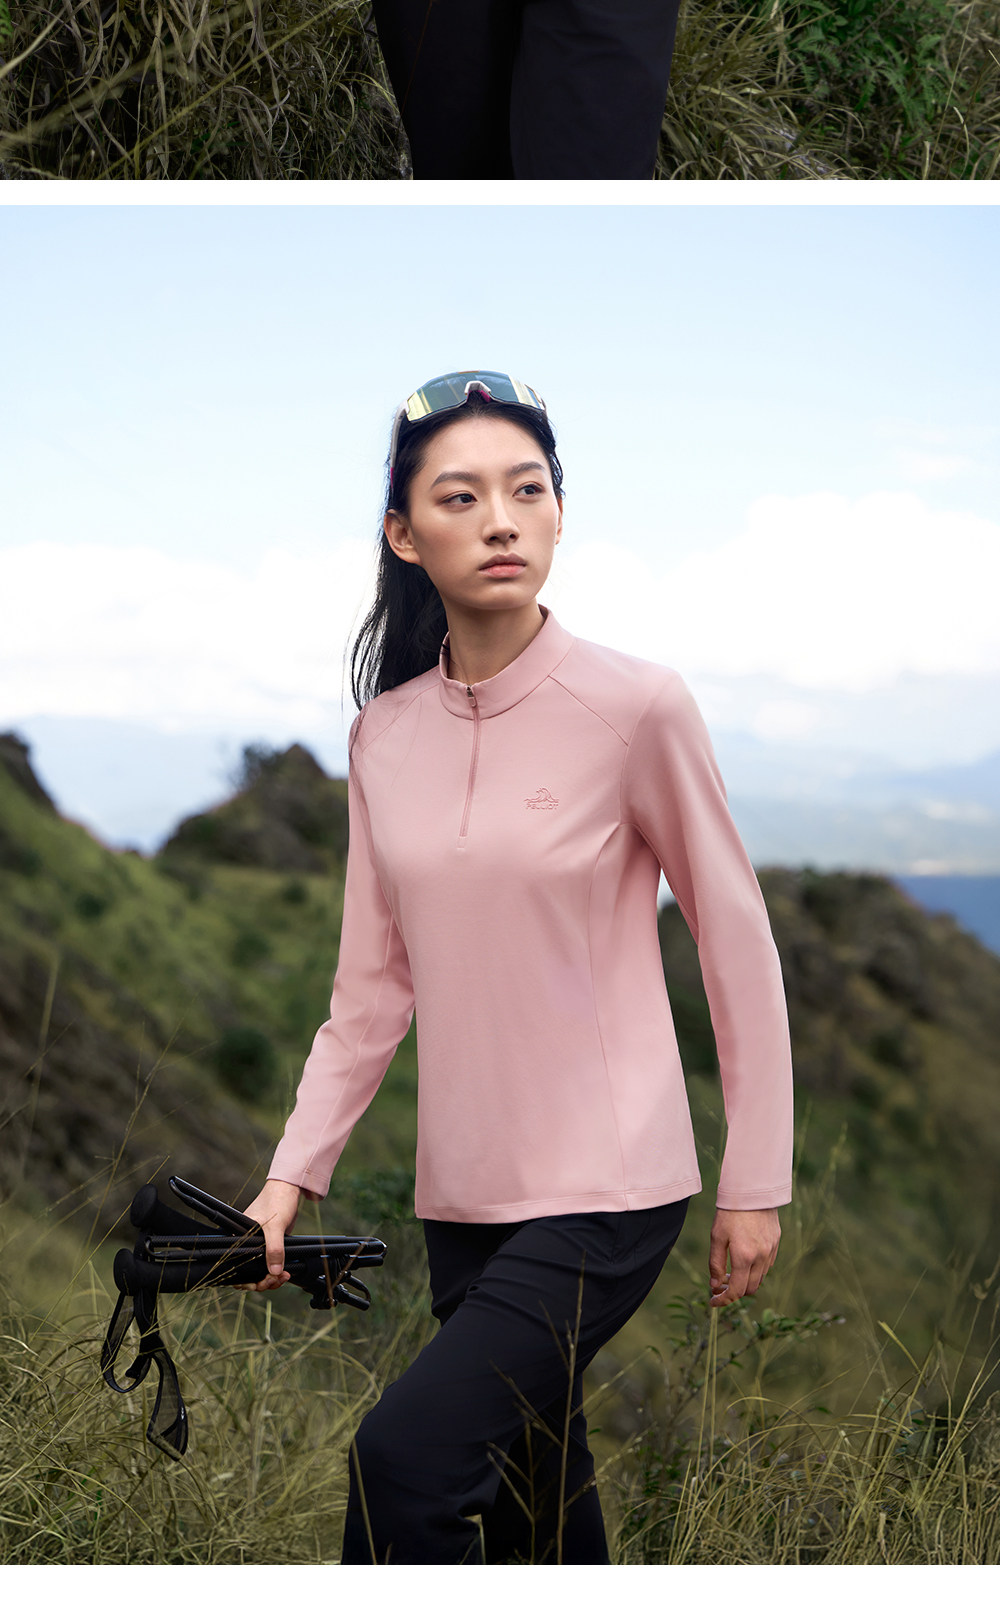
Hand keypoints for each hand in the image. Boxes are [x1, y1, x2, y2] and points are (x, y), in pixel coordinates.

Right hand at [232, 1178, 315, 1292]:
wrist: (289, 1189)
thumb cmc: (277, 1200)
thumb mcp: (275, 1226)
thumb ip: (274, 1249)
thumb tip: (274, 1271)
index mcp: (239, 1238)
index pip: (236, 1267)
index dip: (248, 1279)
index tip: (262, 1283)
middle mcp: (245, 1243)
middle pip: (247, 1272)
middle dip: (261, 1281)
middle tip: (275, 1281)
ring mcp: (257, 1245)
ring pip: (259, 1270)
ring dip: (270, 1278)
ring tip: (283, 1276)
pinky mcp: (269, 1245)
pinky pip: (269, 1264)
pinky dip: (275, 1271)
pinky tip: (284, 1272)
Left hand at [709, 1207, 780, 1307]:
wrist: (753, 1190)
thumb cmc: (730, 1212)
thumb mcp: (717, 1236)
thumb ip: (715, 1263)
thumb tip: (715, 1285)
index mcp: (744, 1257)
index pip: (736, 1291)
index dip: (723, 1300)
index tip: (713, 1301)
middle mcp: (761, 1257)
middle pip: (749, 1289)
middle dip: (734, 1292)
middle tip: (720, 1285)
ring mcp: (771, 1251)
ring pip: (759, 1279)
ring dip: (745, 1282)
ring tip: (730, 1273)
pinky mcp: (776, 1244)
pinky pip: (766, 1266)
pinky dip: (754, 1271)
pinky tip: (744, 1261)